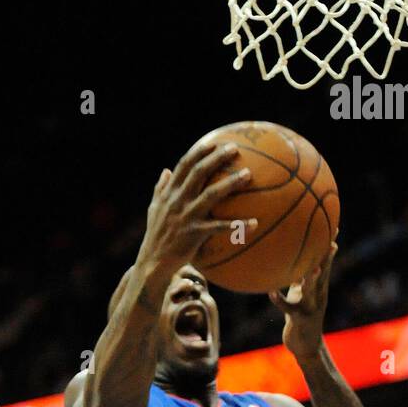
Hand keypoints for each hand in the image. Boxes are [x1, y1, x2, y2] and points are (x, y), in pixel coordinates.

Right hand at [138, 132, 257, 277]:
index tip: (214, 143)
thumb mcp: (153, 210)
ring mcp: (186, 217)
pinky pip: (219, 227)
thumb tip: (165, 170)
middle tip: (235, 149)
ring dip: (230, 183)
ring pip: (211, 194)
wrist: (152, 263)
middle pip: (198, 172)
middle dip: (217, 158)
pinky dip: (237, 225)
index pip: (184, 165)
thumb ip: (160, 189)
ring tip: (248, 175)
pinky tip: (254, 223)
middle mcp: (177, 201)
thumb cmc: (155, 237)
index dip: (199, 152)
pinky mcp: (194, 234)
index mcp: (169, 194)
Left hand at [269, 243, 337, 362]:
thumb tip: (295, 259)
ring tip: (314, 268)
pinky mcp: (298, 319)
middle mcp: (318, 295)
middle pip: (324, 273)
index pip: (326, 262)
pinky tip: (271, 293)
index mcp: (320, 287)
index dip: (329, 246)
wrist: (306, 346)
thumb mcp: (302, 294)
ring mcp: (310, 307)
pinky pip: (288, 308)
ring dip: (312, 280)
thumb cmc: (302, 316)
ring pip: (311, 291)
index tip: (336, 227)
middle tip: (333, 241)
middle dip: (327, 257)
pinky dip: (279, 300)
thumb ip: (300, 277)